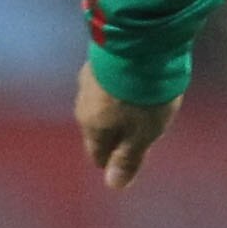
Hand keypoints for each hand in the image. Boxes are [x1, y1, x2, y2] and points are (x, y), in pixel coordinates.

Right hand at [75, 59, 179, 189]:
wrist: (140, 42)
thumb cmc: (143, 96)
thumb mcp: (142, 134)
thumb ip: (128, 158)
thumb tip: (114, 185)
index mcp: (92, 126)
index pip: (97, 153)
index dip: (111, 160)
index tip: (126, 162)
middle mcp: (83, 102)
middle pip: (97, 127)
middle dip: (115, 134)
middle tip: (138, 135)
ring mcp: (89, 77)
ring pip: (101, 102)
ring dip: (117, 107)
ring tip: (139, 107)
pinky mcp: (99, 57)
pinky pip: (108, 81)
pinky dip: (120, 87)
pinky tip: (134, 82)